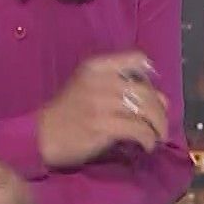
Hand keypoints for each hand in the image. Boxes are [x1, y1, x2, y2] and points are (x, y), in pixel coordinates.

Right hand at [36, 50, 169, 168]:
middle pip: (146, 91)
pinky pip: (138, 129)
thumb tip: (163, 98)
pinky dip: (148, 139)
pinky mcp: (103, 125)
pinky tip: (147, 145)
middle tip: (161, 124)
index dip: (150, 76)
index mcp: (96, 67)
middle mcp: (101, 80)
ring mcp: (102, 103)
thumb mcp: (88, 86)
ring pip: (146, 110)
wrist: (41, 134)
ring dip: (158, 126)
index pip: (135, 58)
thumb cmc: (67, 112)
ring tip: (158, 136)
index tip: (153, 93)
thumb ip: (119, 86)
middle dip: (160, 110)